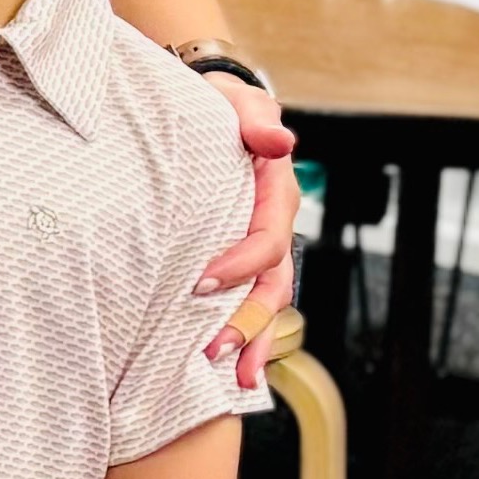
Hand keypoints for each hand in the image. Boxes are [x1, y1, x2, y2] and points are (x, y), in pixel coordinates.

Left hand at [187, 68, 299, 374]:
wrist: (205, 109)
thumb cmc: (218, 104)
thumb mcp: (236, 100)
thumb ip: (254, 117)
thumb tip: (278, 140)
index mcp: (274, 193)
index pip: (267, 238)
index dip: (240, 264)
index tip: (201, 283)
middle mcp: (271, 227)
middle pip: (273, 284)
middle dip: (249, 321)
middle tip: (215, 351)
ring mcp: (256, 247)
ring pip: (265, 302)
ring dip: (253, 341)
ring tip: (235, 378)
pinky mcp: (236, 258)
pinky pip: (245, 300)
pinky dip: (241, 334)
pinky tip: (224, 369)